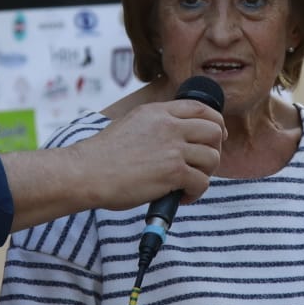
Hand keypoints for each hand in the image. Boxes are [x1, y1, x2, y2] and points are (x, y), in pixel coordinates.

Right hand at [72, 99, 223, 209]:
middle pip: (214, 132)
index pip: (201, 108)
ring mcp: (173, 148)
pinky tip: (180, 196)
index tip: (216, 137)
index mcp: (158, 112)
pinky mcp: (173, 172)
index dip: (215, 123)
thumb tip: (176, 135)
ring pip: (213, 158)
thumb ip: (156, 124)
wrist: (87, 172)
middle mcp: (169, 126)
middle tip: (201, 166)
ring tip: (187, 184)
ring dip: (205, 174)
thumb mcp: (131, 123)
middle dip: (214, 150)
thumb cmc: (103, 155)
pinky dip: (195, 193)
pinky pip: (202, 182)